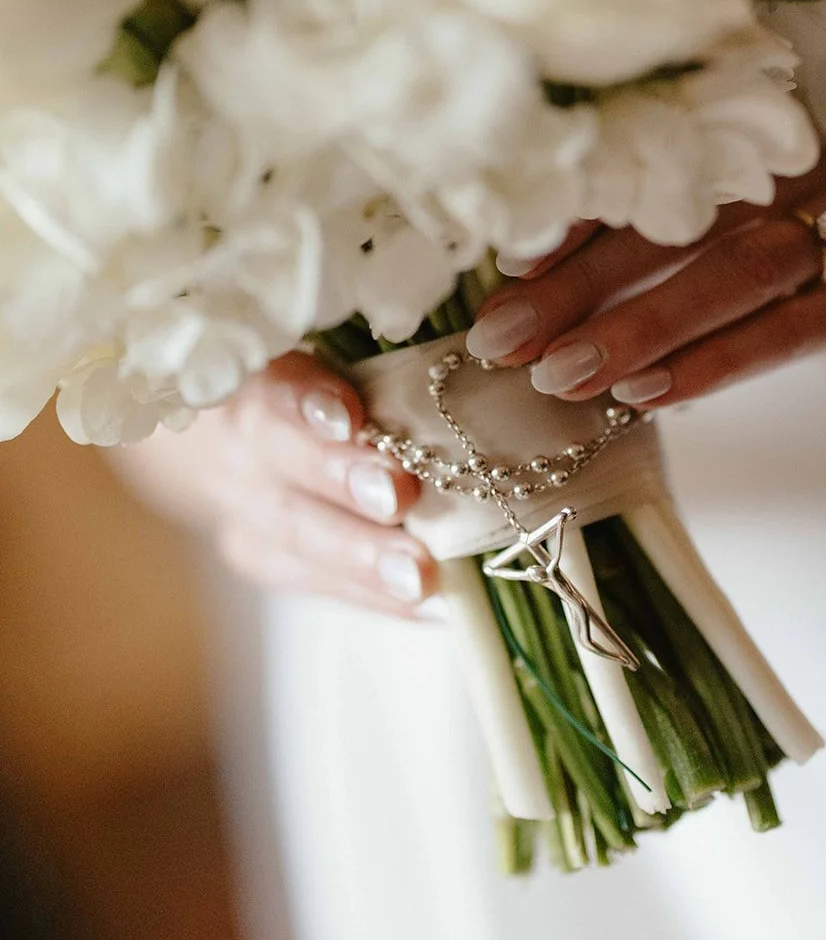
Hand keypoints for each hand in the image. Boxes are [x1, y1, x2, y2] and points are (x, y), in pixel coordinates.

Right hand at [122, 352, 437, 615]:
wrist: (221, 421)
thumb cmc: (314, 358)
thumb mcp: (329, 332)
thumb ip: (387, 331)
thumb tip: (491, 330)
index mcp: (252, 365)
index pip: (267, 381)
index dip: (304, 400)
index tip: (350, 418)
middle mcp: (235, 438)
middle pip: (278, 462)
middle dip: (341, 482)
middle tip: (399, 498)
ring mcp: (242, 506)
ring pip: (293, 536)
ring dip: (360, 559)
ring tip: (419, 577)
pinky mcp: (261, 555)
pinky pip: (314, 581)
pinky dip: (375, 596)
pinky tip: (435, 608)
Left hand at [468, 137, 825, 407]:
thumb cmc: (783, 223)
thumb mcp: (723, 193)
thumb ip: (643, 205)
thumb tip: (516, 261)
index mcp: (762, 100)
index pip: (653, 153)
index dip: (574, 207)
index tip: (505, 260)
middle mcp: (819, 143)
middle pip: (688, 214)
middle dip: (585, 282)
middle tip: (505, 337)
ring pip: (740, 270)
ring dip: (642, 327)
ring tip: (563, 374)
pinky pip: (794, 328)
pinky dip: (717, 362)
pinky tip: (649, 393)